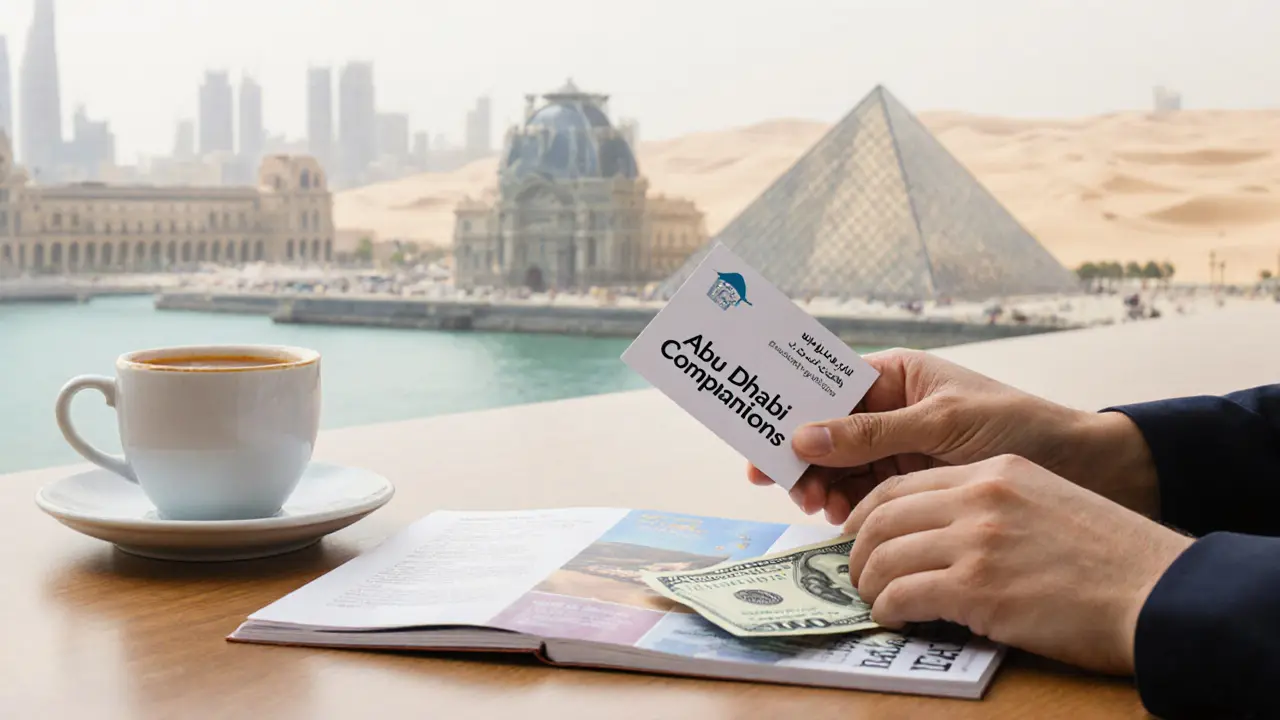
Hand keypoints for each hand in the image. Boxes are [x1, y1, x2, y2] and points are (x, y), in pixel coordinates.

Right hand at [747, 349, 1158, 523]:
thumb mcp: (943, 424)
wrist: (1089, 471)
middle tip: (793, 490)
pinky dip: (846, 507)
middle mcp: (888, 410)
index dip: (787, 410)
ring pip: (836, 468)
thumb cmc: (1021, 426)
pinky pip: (862, 495)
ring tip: (821, 509)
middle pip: (822, 432)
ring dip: (821, 487)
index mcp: (894, 376)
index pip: (824, 387)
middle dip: (802, 458)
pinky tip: (842, 520)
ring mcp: (897, 450)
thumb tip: (802, 435)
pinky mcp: (911, 487)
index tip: (758, 441)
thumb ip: (872, 433)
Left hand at [843, 455, 1191, 673]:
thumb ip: (992, 505)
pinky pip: (903, 594)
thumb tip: (942, 533)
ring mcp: (977, 540)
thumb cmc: (1110, 558)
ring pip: (884, 556)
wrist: (1157, 590)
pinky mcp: (978, 587)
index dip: (869, 513)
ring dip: (869, 584)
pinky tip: (894, 618)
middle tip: (856, 574)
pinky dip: (888, 609)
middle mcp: (980, 496)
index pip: (904, 483)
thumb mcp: (1046, 500)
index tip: (858, 536)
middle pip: (884, 516)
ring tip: (874, 600)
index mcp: (995, 471)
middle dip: (858, 550)